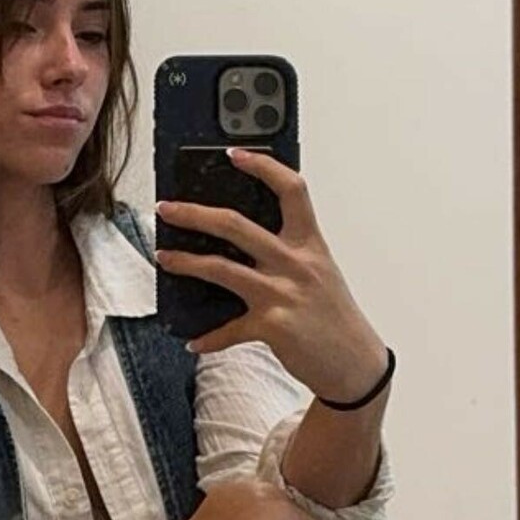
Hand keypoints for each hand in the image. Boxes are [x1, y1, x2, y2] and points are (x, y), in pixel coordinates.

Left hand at [155, 148, 388, 402]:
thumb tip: (237, 243)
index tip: (232, 154)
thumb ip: (288, 253)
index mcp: (310, 244)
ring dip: (185, 263)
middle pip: (236, 224)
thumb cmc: (334, 316)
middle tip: (167, 209)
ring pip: (221, 268)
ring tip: (163, 257)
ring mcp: (283, 294)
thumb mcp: (319, 273)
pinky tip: (194, 340)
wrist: (356, 364)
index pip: (290, 190)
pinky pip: (229, 329)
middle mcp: (296, 264)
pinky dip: (208, 337)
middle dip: (194, 213)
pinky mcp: (273, 327)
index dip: (262, 166)